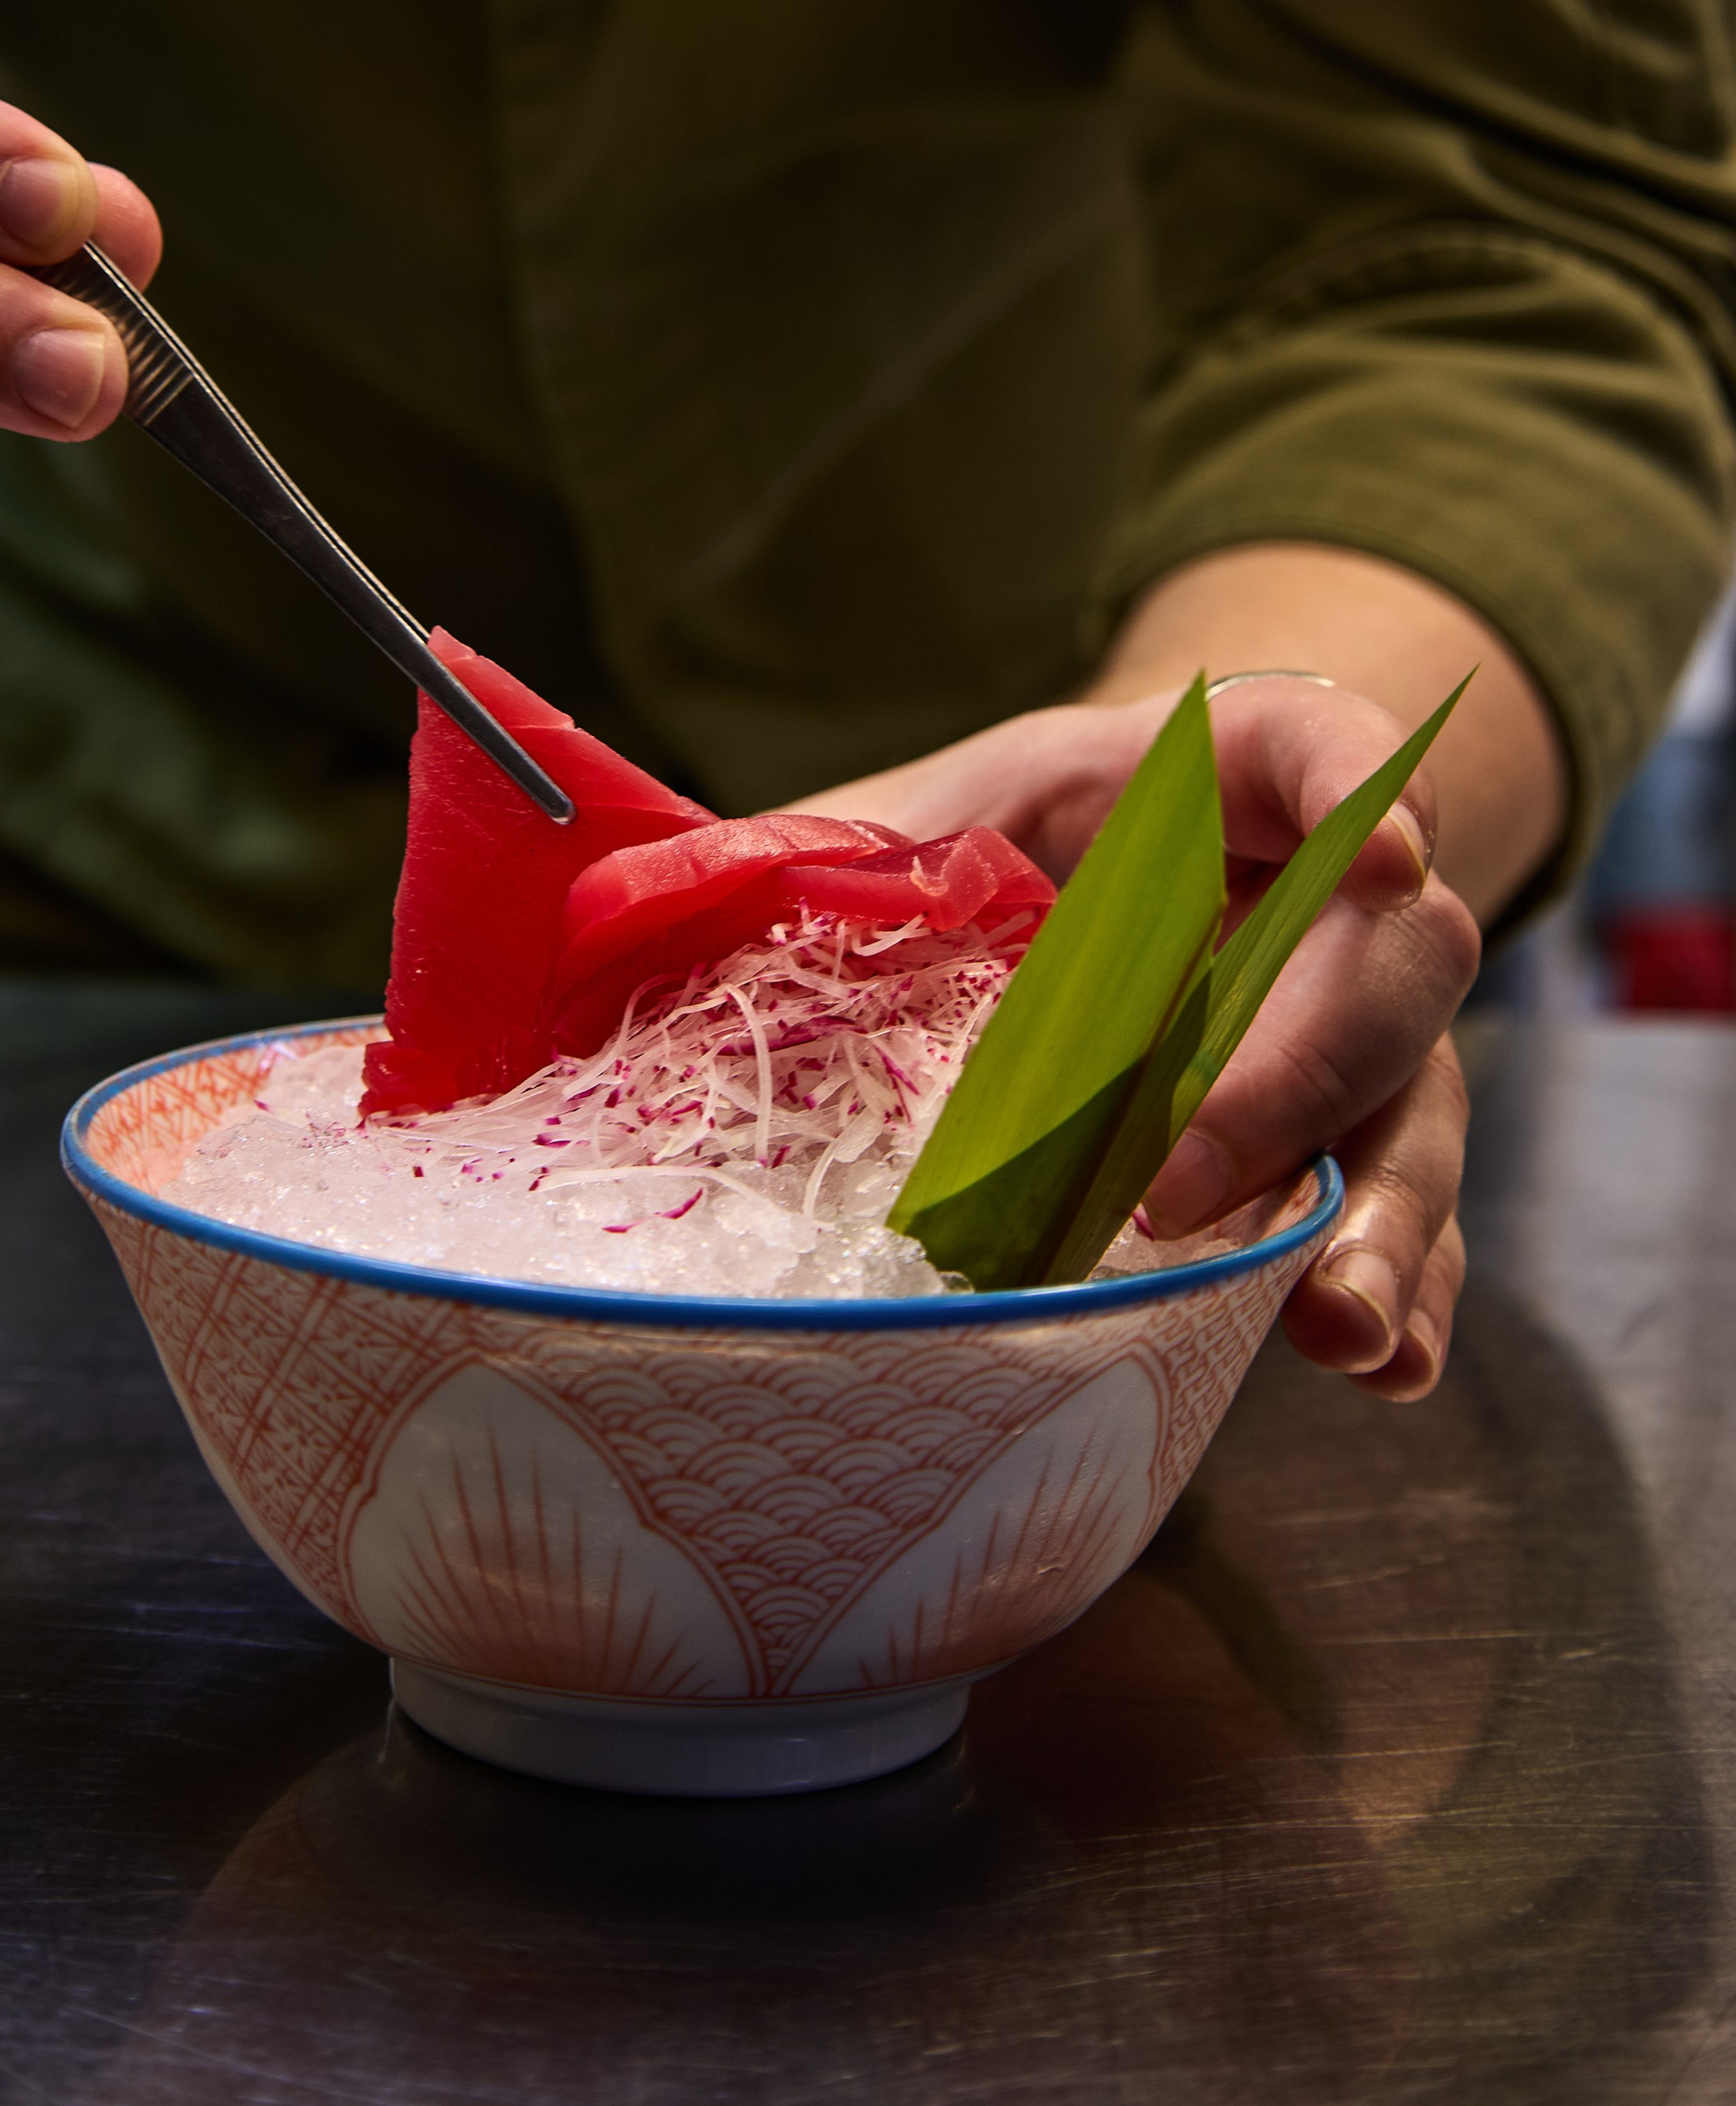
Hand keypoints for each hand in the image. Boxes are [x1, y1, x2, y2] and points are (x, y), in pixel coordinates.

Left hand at [791, 674, 1480, 1398]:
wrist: (1073, 892)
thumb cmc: (987, 845)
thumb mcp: (913, 819)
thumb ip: (836, 853)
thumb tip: (690, 892)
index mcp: (1219, 776)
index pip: (1328, 742)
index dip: (1371, 787)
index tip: (1385, 856)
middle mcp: (1325, 901)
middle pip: (1392, 957)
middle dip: (1307, 1067)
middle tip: (1186, 1176)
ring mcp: (1356, 1030)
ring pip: (1416, 1104)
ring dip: (1384, 1217)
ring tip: (1340, 1327)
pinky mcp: (1351, 1143)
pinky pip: (1406, 1212)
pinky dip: (1405, 1287)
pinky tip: (1382, 1363)